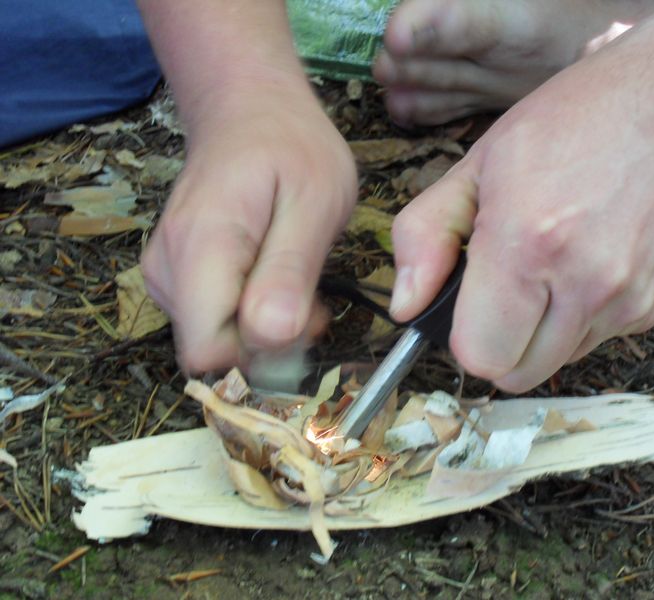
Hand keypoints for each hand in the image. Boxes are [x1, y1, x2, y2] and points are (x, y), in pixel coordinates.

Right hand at [142, 81, 356, 372]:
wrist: (248, 111)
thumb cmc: (291, 147)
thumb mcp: (316, 200)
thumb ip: (290, 270)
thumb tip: (270, 338)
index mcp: (199, 248)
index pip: (208, 352)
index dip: (262, 353)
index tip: (304, 319)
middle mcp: (166, 267)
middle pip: (212, 351)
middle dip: (269, 341)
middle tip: (311, 296)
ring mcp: (164, 273)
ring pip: (214, 339)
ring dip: (264, 326)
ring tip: (296, 275)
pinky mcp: (175, 276)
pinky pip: (212, 320)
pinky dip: (250, 312)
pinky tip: (274, 275)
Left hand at [388, 19, 653, 391]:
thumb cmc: (574, 122)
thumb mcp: (478, 163)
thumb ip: (426, 236)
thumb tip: (405, 306)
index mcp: (527, 244)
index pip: (478, 356)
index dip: (461, 334)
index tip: (463, 303)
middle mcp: (584, 284)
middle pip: (515, 374)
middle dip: (496, 342)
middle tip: (500, 288)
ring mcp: (626, 301)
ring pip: (554, 362)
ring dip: (537, 332)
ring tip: (545, 266)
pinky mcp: (652, 308)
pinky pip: (593, 341)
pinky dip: (576, 318)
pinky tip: (582, 262)